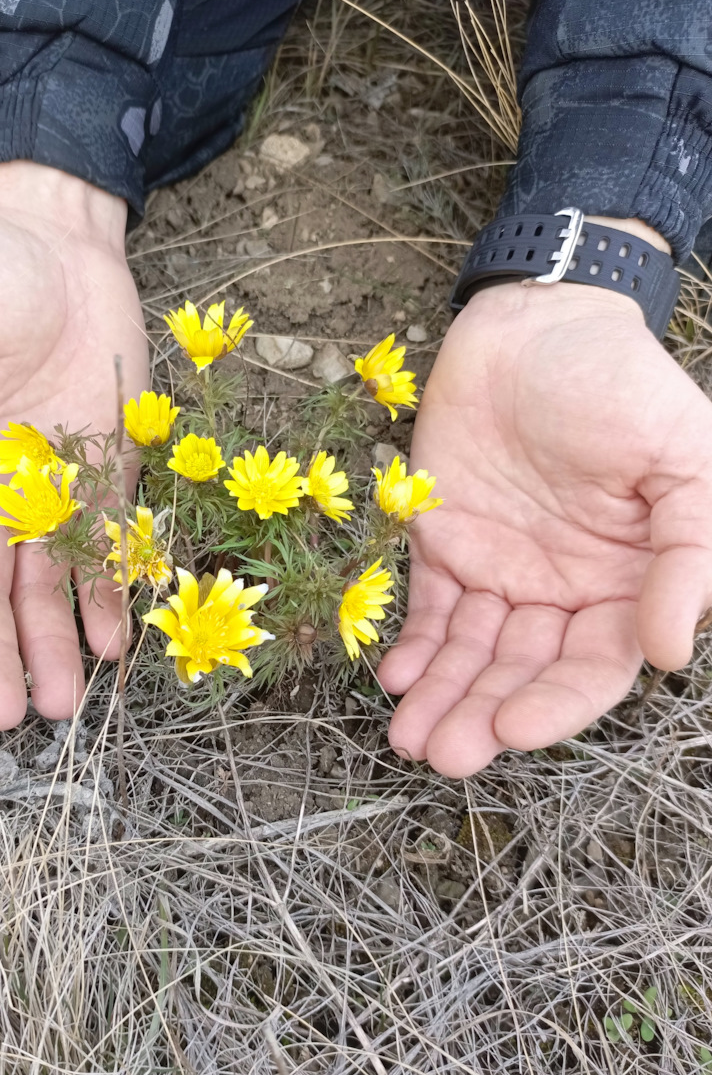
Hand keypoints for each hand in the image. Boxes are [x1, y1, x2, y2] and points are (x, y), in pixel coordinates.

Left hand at [378, 278, 711, 776]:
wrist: (534, 320)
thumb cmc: (618, 382)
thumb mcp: (683, 460)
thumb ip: (690, 556)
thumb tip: (670, 654)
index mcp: (627, 583)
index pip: (593, 668)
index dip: (555, 705)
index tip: (512, 729)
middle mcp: (562, 591)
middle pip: (522, 673)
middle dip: (482, 716)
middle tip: (441, 754)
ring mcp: (501, 570)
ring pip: (470, 653)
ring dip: (440, 697)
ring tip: (405, 736)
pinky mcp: (444, 543)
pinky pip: (427, 608)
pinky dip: (411, 645)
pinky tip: (392, 677)